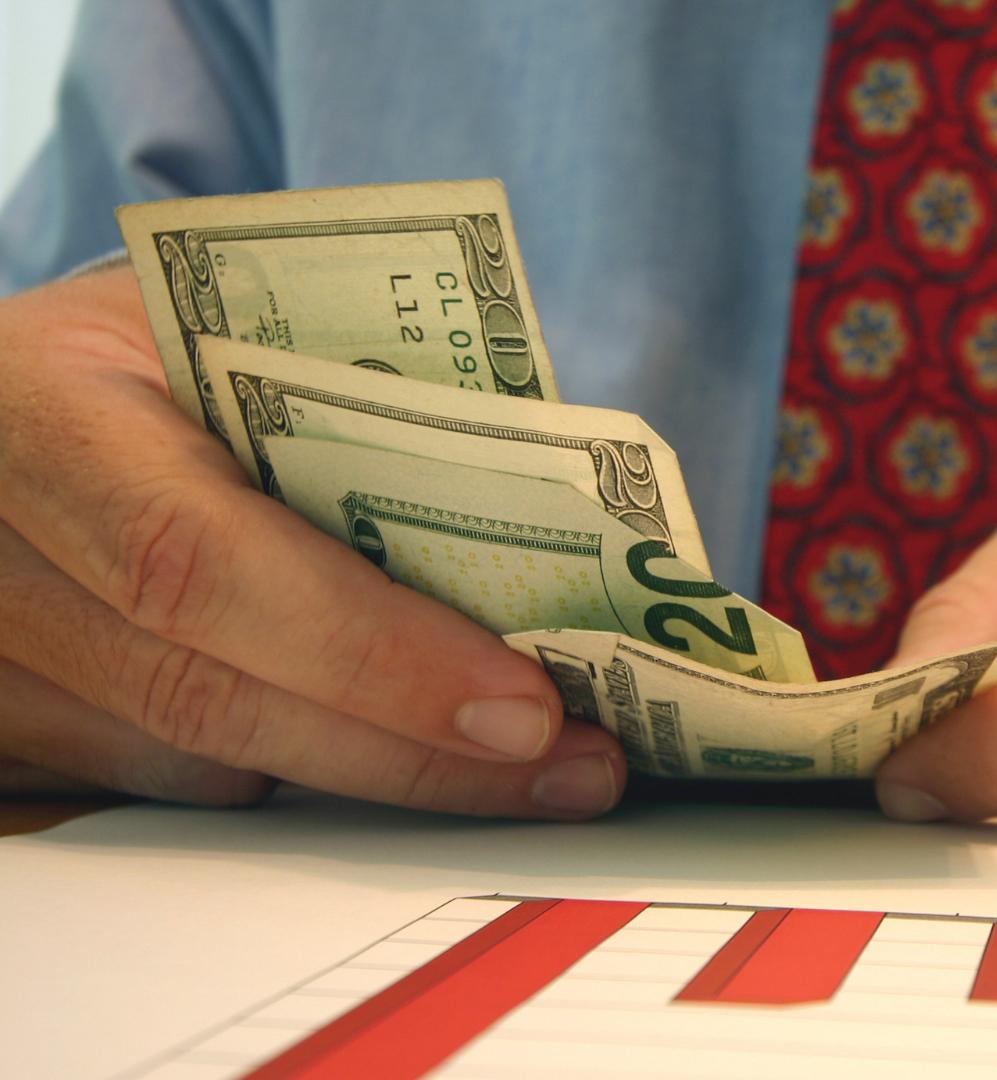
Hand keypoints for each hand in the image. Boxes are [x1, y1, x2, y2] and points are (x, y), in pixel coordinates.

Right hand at [0, 269, 625, 815]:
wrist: (12, 396)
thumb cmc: (151, 340)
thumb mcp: (232, 317)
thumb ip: (362, 396)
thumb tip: (557, 518)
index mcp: (39, 409)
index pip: (201, 561)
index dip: (369, 651)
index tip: (522, 702)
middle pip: (206, 693)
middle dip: (413, 747)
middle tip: (570, 760)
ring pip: (194, 760)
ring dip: (379, 777)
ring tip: (530, 773)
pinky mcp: (5, 725)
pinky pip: (165, 782)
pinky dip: (301, 774)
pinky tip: (406, 761)